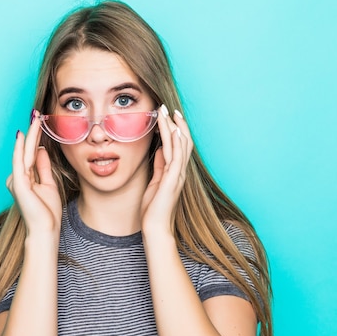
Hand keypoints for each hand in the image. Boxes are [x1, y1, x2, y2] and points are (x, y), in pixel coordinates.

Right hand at [7, 110, 62, 235]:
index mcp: (25, 178)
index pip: (31, 152)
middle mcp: (18, 177)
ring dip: (30, 134)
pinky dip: (20, 148)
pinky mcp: (18, 183)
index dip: (36, 137)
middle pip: (27, 149)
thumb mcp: (48, 184)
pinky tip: (22, 135)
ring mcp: (17, 180)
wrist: (45, 230)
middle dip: (33, 131)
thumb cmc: (47, 212)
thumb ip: (43, 167)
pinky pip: (19, 161)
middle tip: (37, 113)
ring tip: (35, 117)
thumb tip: (40, 150)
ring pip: (24, 152)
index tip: (41, 121)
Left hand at [141, 104, 193, 233]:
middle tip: (170, 107)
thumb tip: (160, 149)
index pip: (178, 146)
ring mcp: (178, 175)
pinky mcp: (172, 179)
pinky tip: (173, 130)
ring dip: (174, 127)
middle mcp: (180, 171)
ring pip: (179, 146)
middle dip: (177, 123)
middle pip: (183, 142)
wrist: (156, 227)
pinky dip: (175, 142)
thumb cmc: (154, 208)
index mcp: (175, 171)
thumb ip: (159, 165)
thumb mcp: (155, 181)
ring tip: (168, 112)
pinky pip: (176, 157)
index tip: (169, 115)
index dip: (175, 129)